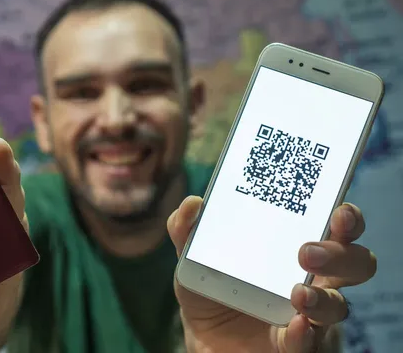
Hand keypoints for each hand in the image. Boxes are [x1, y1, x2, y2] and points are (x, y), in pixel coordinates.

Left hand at [168, 196, 376, 352]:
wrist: (201, 335)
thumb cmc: (211, 286)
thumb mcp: (193, 255)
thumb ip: (188, 228)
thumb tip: (193, 204)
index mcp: (296, 247)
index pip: (336, 228)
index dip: (346, 218)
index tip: (337, 211)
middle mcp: (313, 278)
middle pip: (354, 263)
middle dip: (341, 254)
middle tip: (307, 251)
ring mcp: (308, 314)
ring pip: (339, 305)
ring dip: (323, 298)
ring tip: (298, 293)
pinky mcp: (294, 345)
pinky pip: (310, 342)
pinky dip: (304, 334)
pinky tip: (294, 326)